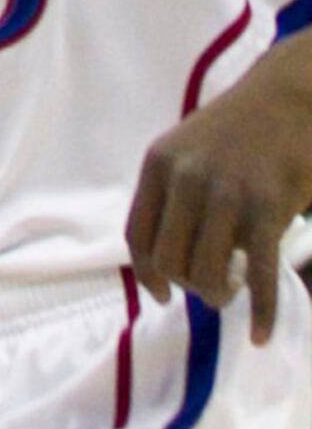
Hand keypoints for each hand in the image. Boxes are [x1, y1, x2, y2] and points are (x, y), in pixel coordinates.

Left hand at [130, 60, 311, 340]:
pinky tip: (261, 333)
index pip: (137, 235)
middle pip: (169, 260)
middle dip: (188, 285)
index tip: (162, 296)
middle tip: (211, 285)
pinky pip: (259, 275)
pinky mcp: (269, 208)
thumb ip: (174, 193)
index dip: (147, 275)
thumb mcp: (189, 150)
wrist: (291, 96)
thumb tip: (167, 258)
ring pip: (206, 272)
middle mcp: (187, 178)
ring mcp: (228, 193)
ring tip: (231, 290)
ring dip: (217, 294)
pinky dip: (262, 311)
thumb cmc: (240, 129)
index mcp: (160, 163)